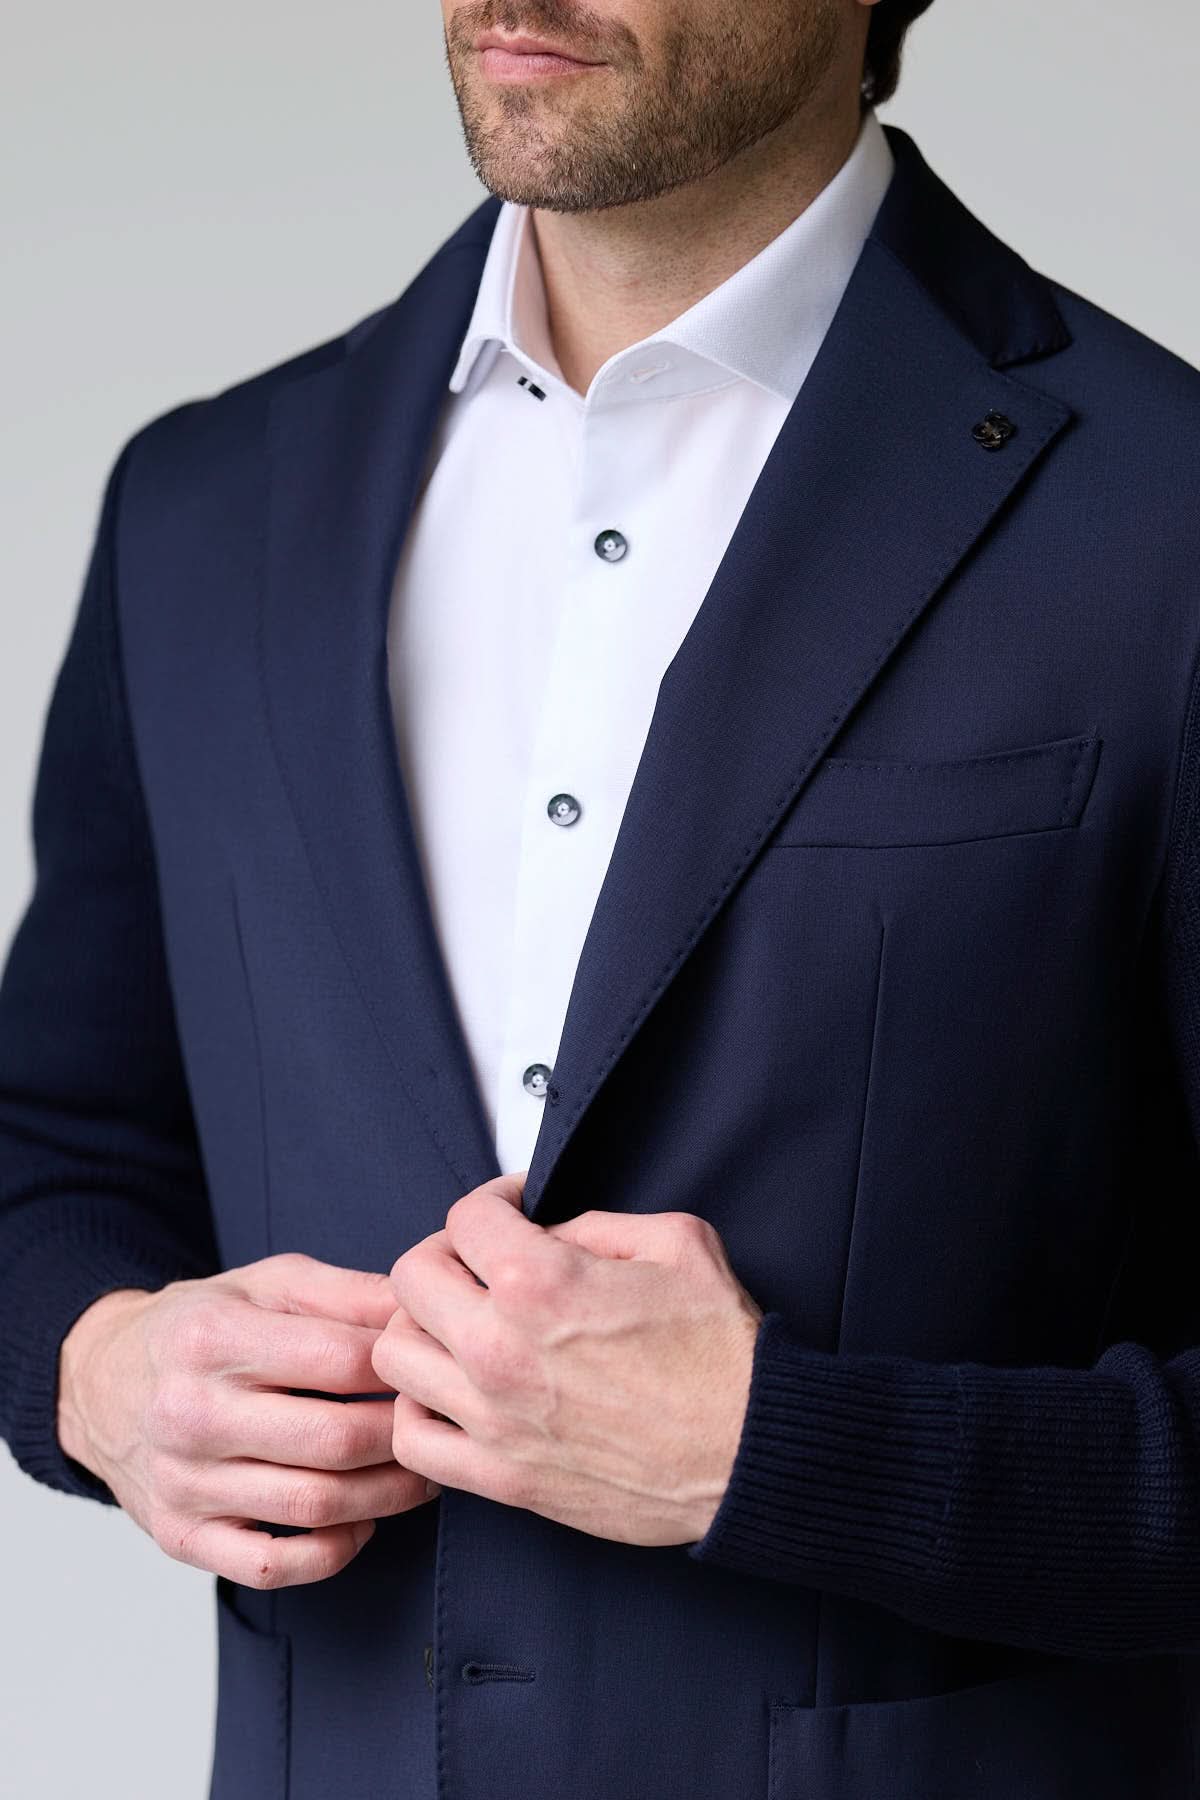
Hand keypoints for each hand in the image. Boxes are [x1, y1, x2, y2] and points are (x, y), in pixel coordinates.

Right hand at [56, 1252, 439, 1588]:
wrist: (99, 1382)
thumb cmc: (198, 1328)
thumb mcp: (264, 1283)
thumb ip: (345, 1293)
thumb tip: (418, 1311)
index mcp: (213, 1338)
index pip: (340, 1360)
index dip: (401, 1366)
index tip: (429, 1368)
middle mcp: (191, 1414)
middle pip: (335, 1440)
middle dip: (404, 1437)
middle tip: (436, 1427)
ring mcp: (183, 1483)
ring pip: (314, 1507)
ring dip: (388, 1496)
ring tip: (419, 1475)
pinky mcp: (179, 1537)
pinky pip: (272, 1567)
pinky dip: (332, 1552)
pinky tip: (358, 1522)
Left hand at [369, 1174, 763, 1547]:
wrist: (752, 1456)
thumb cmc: (724, 1352)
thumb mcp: (676, 1242)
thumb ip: (595, 1223)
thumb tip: (547, 1232)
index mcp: (540, 1283)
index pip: (464, 1217)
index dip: (493, 1200)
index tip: (514, 1209)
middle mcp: (500, 1349)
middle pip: (409, 1278)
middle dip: (444, 1255)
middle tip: (479, 1261)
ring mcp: (493, 1418)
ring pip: (394, 1356)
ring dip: (422, 1330)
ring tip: (462, 1327)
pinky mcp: (501, 1478)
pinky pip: (413, 1440)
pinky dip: (419, 1411)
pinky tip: (455, 1394)